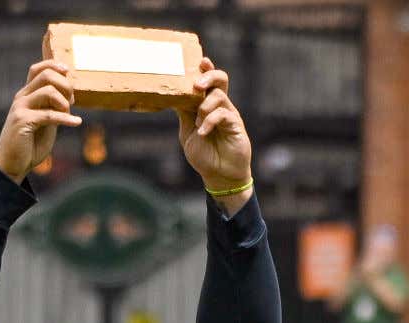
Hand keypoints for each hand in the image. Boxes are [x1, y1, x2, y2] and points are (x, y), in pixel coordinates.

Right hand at [0, 61, 79, 183]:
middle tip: (72, 102)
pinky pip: (49, 114)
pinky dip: (66, 118)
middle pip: (46, 75)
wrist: (12, 165)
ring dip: (65, 102)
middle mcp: (22, 97)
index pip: (37, 69)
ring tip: (69, 114)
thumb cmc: (30, 144)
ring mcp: (21, 108)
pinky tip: (77, 122)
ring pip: (48, 91)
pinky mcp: (23, 121)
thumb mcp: (45, 121)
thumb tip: (70, 95)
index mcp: (26, 95)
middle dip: (65, 85)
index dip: (54, 66)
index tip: (68, 73)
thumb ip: (53, 107)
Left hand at [177, 59, 251, 202]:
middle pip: (220, 79)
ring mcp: (229, 114)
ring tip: (198, 122)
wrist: (219, 176)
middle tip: (197, 85)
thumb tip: (172, 94)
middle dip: (208, 76)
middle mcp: (220, 106)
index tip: (199, 61)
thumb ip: (183, 113)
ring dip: (204, 106)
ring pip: (220, 95)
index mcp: (207, 105)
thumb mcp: (187, 131)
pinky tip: (203, 132)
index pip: (208, 81)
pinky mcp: (236, 125)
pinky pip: (223, 114)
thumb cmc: (205, 155)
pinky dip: (210, 121)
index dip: (205, 69)